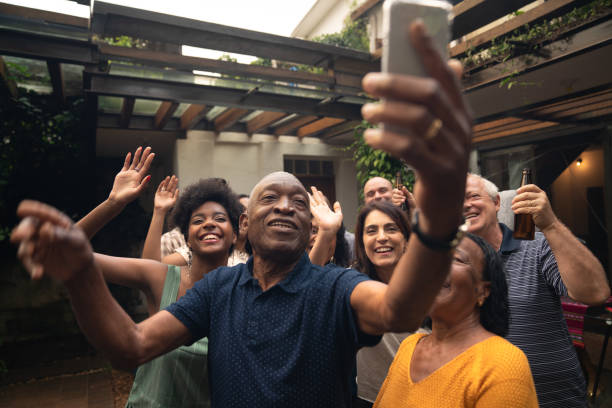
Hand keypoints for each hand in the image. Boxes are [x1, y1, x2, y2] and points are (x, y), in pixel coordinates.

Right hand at [11, 200, 93, 280]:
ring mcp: (36, 244)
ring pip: (25, 245)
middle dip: (23, 230)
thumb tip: (44, 229)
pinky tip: (38, 275)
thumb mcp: (76, 241)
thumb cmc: (80, 249)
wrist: (80, 269)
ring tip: (31, 253)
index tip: (21, 209)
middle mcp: (41, 230)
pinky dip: (32, 268)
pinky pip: (29, 262)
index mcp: (54, 221)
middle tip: (21, 235)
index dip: (31, 210)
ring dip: (26, 249)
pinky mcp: (33, 258)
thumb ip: (61, 235)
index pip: (41, 212)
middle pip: (27, 227)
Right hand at [108, 146, 154, 206]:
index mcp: (139, 178)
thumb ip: (144, 184)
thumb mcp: (137, 192)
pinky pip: (126, 164)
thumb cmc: (128, 197)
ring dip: (137, 155)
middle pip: (141, 162)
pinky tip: (130, 154)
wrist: (118, 199)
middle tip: (149, 148)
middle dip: (145, 155)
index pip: (146, 166)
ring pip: (134, 162)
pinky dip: (128, 159)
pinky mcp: (122, 174)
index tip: (153, 154)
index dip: (149, 160)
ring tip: (140, 148)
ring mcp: (129, 174)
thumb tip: (150, 175)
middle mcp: (135, 174)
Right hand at [154, 175, 178, 212]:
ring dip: (166, 181)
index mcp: (171, 194)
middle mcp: (166, 193)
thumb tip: (178, 189)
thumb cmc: (168, 207)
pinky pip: (159, 188)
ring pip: (165, 186)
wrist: (161, 210)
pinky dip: (161, 185)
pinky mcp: (157, 194)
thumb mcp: (174, 201)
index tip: (177, 178)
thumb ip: (176, 195)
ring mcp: (162, 193)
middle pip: (169, 185)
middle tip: (173, 176)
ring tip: (168, 177)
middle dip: (171, 181)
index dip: (175, 183)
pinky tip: (163, 182)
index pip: (173, 187)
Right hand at [308, 187, 342, 232]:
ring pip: (313, 201)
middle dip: (315, 193)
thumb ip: (337, 208)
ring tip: (306, 191)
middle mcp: (321, 209)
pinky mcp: (315, 212)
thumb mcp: (339, 215)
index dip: (321, 196)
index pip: (323, 201)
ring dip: (310, 196)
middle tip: (312, 187)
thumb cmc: (335, 224)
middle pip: (317, 199)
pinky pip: (311, 205)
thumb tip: (337, 202)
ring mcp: (318, 211)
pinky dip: (308, 201)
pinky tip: (306, 197)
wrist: (331, 229)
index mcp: (326, 209)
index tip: (319, 191)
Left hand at [361, 21, 470, 234]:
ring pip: (418, 120)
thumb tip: (450, 64)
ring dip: (386, 111)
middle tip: (368, 81)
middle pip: (429, 94)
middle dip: (396, 83)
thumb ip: (442, 103)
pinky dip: (385, 139)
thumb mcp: (444, 132)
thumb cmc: (437, 162)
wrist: (446, 207)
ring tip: (366, 110)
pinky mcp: (438, 172)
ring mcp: (452, 151)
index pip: (446, 75)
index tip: (412, 26)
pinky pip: (408, 149)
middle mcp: (461, 129)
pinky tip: (369, 136)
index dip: (429, 50)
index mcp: (462, 114)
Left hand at [511, 184, 556, 230]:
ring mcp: (541, 203)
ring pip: (525, 202)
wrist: (550, 223)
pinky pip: (526, 209)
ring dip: (517, 205)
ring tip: (513, 207)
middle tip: (512, 202)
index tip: (517, 191)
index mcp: (542, 193)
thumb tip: (518, 196)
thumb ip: (532, 198)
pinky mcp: (539, 210)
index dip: (523, 188)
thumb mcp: (540, 202)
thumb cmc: (542, 213)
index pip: (532, 187)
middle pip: (526, 194)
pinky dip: (519, 210)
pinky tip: (516, 211)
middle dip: (517, 198)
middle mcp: (542, 197)